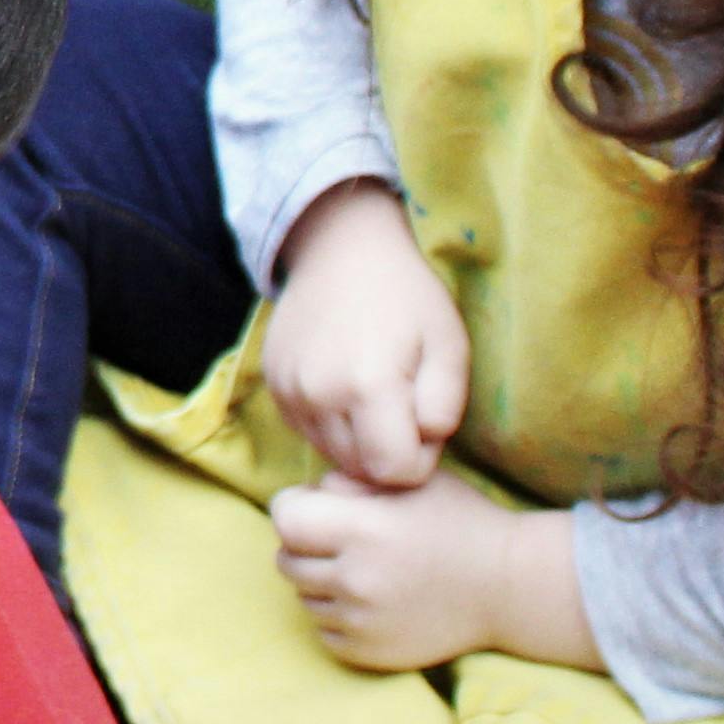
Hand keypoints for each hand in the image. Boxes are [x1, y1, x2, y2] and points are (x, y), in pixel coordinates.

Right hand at [264, 179, 468, 489]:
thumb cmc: (407, 296)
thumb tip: (422, 445)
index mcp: (368, 385)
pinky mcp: (274, 387)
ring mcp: (289, 392)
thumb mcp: (450, 344)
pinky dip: (333, 425)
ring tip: (377, 396)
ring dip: (360, 442)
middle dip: (390, 452)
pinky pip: (309, 433)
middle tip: (405, 405)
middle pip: (361, 470)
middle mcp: (319, 395)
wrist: (341, 249)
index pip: (396, 473)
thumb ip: (445, 407)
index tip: (425, 418)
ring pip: (332, 456)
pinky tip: (347, 387)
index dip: (421, 457)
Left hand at [268, 468, 590, 673]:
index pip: (285, 519)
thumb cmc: (459, 522)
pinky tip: (372, 602)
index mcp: (363, 529)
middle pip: (287, 560)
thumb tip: (308, 494)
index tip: (316, 509)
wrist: (510, 588)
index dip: (295, 509)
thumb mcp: (408, 482)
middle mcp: (356, 578)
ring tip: (364, 570)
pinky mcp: (370, 653)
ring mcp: (361, 621)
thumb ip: (350, 481)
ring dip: (321, 583)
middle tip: (342, 541)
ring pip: (303, 597)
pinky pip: (324, 631)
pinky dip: (338, 617)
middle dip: (305, 546)